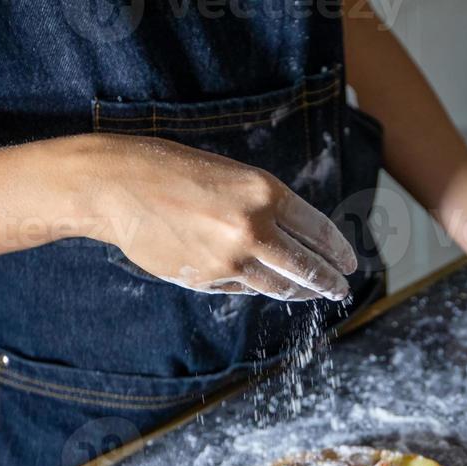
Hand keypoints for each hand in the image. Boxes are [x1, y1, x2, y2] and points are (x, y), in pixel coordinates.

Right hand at [86, 136, 355, 300]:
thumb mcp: (232, 176)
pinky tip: (264, 285)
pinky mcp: (207, 279)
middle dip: (329, 281)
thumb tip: (298, 241)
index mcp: (265, 192)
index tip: (349, 264)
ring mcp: (230, 259)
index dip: (338, 251)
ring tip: (315, 294)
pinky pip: (243, 288)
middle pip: (307, 266)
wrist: (117, 186)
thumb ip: (266, 207)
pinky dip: (256, 286)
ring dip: (302, 292)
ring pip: (280, 286)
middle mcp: (253, 227)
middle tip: (341, 288)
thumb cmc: (174, 171)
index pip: (319, 230)